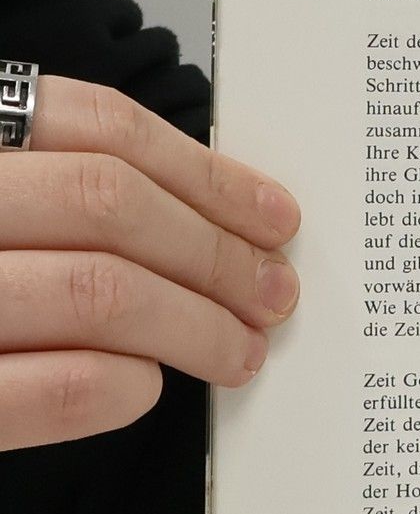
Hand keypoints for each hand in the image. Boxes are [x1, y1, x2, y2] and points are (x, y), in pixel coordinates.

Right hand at [0, 77, 300, 451]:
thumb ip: (52, 189)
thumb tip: (207, 216)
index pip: (94, 126)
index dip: (204, 172)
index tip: (273, 215)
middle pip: (107, 204)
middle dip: (214, 252)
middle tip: (272, 293)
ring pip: (96, 291)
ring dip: (194, 324)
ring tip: (235, 349)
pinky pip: (53, 387)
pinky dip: (121, 385)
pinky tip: (146, 386)